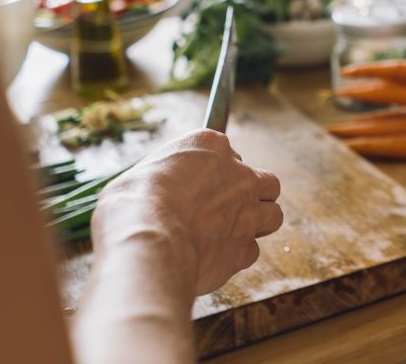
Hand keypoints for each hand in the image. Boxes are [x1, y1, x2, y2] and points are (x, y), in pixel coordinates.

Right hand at [90, 130, 282, 295]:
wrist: (146, 242)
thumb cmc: (133, 204)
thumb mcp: (141, 173)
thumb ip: (165, 176)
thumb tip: (160, 188)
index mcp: (211, 146)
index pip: (229, 153)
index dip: (216, 172)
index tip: (201, 186)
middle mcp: (238, 174)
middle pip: (266, 182)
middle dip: (252, 195)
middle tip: (228, 210)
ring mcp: (248, 211)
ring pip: (273, 215)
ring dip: (256, 225)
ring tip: (229, 235)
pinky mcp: (245, 248)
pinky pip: (251, 251)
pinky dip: (236, 257)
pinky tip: (212, 259)